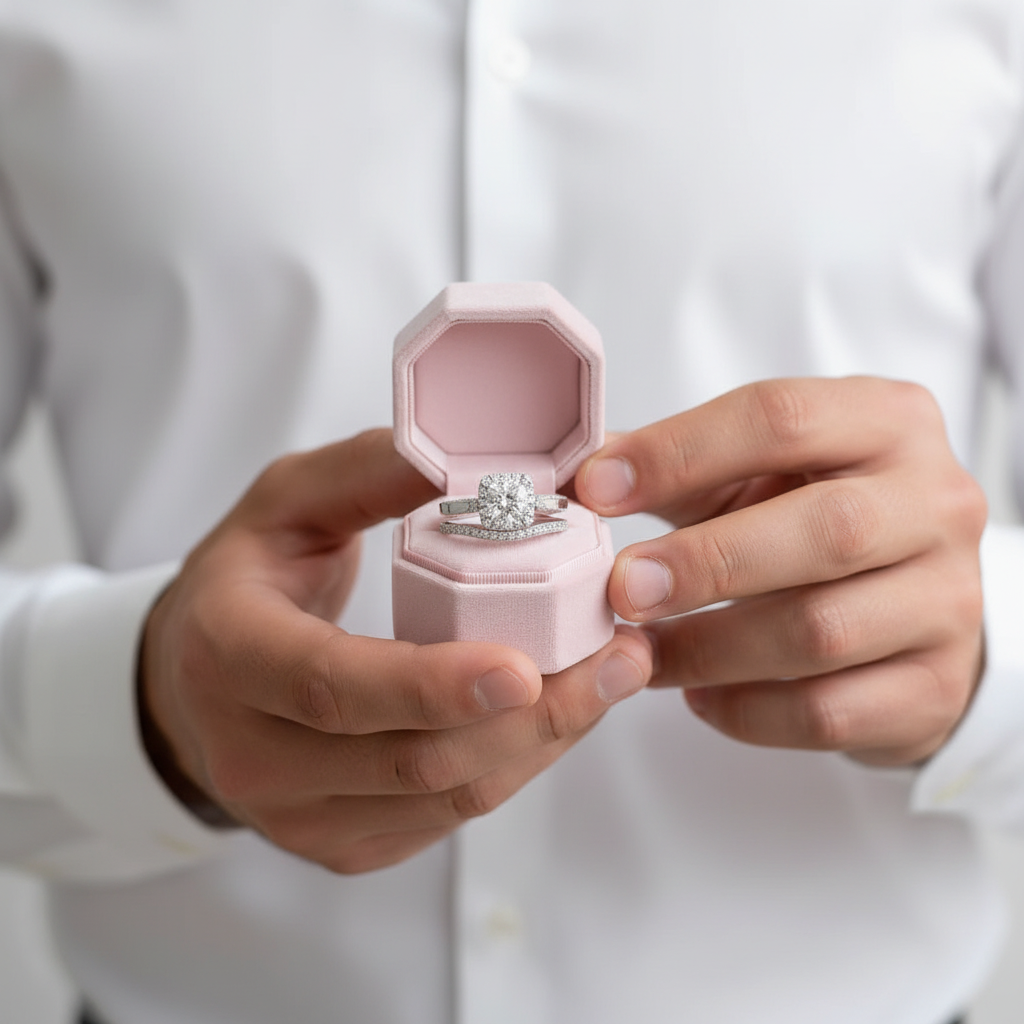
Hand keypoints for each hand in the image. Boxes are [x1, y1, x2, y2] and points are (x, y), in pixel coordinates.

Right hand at [140, 429, 651, 872]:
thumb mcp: (288, 501)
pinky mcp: (341, 844)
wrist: (191, 682)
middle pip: (412, 759)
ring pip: (445, 797)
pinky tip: (556, 713)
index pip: (332, 685)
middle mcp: (252, 755)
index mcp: (229, 654)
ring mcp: (298, 816)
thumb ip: (371, 473)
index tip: (525, 666)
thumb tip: (471, 454)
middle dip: (533, 715)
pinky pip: (447, 819)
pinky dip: (516, 766)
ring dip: (543, 741)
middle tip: (617, 655)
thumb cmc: (245, 580)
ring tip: (610, 677)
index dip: (430, 684)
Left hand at [574, 378, 986, 766]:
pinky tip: (698, 697)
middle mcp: (934, 502)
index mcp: (886, 422)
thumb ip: (677, 467)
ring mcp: (947, 600)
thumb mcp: (756, 474)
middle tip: (620, 588)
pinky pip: (829, 713)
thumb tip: (573, 477)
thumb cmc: (812, 521)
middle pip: (825, 528)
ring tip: (641, 653)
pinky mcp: (936, 687)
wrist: (914, 603)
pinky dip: (746, 711)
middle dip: (706, 561)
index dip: (678, 451)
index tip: (595, 488)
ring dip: (709, 648)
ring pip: (822, 632)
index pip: (780, 418)